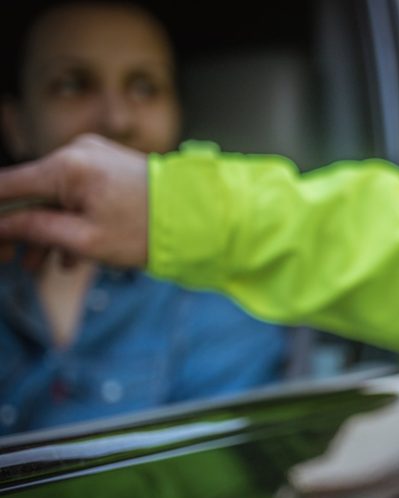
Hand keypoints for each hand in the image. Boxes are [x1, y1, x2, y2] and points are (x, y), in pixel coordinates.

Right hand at [0, 134, 149, 268]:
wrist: (202, 218)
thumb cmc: (148, 230)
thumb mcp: (85, 239)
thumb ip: (35, 230)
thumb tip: (1, 227)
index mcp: (67, 166)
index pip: (6, 186)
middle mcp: (78, 153)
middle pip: (31, 191)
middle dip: (19, 228)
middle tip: (11, 260)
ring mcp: (95, 158)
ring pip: (55, 196)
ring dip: (46, 230)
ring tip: (39, 265)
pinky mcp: (110, 168)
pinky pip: (77, 193)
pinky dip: (70, 220)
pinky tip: (70, 256)